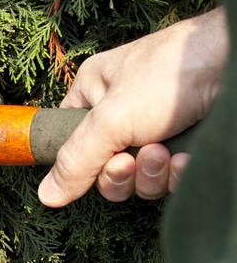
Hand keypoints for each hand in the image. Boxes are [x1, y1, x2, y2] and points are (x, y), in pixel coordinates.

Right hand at [38, 8, 228, 207]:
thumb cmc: (170, 74)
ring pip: (139, 178)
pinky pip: (169, 177)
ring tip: (165, 152)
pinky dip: (176, 173)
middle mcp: (123, 112)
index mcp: (95, 93)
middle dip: (120, 172)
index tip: (98, 161)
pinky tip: (186, 158)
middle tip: (131, 159)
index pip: (70, 140)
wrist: (235, 66)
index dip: (80, 162)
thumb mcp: (110, 120)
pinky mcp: (186, 144)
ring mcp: (157, 129)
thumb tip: (46, 195)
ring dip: (151, 173)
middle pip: (104, 168)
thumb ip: (75, 160)